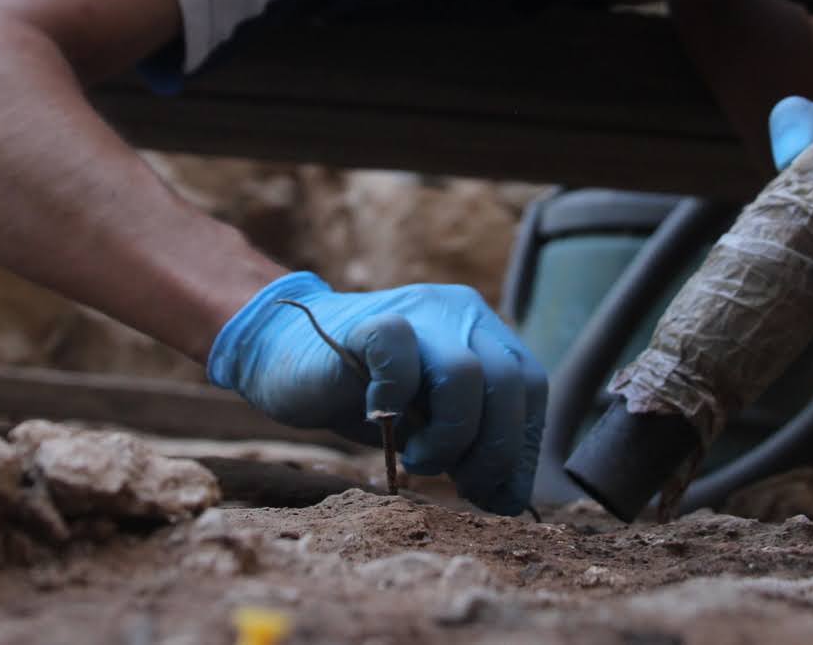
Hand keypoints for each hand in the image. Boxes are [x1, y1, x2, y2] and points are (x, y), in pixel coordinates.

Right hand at [206, 271, 546, 515]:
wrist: (281, 351)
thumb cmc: (361, 392)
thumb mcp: (426, 424)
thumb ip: (470, 448)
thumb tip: (510, 501)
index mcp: (482, 331)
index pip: (531, 386)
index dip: (521, 445)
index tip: (493, 489)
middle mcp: (458, 312)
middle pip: (509, 382)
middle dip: (494, 451)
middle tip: (460, 483)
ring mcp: (416, 311)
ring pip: (467, 374)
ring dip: (451, 435)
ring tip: (419, 459)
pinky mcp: (369, 322)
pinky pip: (400, 351)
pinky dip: (398, 396)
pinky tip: (381, 419)